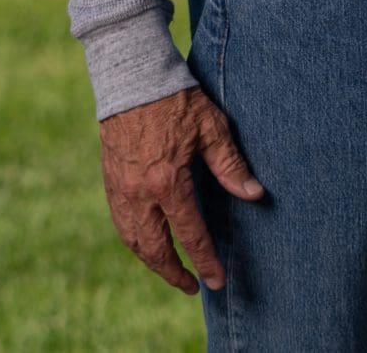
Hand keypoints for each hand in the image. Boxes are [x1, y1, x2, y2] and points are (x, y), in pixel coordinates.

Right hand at [98, 86, 263, 293]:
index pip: (190, 235)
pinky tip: (147, 244)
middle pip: (156, 249)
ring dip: (152, 261)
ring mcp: (121, 190)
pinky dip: (135, 241)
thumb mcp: (212, 129)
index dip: (205, 261)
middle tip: (193, 287)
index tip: (216, 281)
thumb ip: (231, 166)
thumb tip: (255, 195)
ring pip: (134, 240)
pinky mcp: (111, 182)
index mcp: (168, 183)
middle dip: (174, 273)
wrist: (133, 80)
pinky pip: (121, 224)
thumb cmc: (178, 101)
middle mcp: (140, 193)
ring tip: (171, 271)